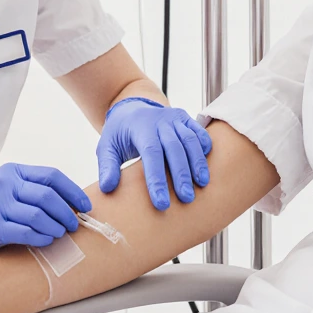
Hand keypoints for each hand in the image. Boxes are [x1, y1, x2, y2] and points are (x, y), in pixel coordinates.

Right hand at [0, 163, 92, 260]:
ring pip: (39, 215)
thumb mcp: (3, 190)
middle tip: (74, 225)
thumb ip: (30, 192)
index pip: (51, 176)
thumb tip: (68, 205)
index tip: (86, 206)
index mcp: (12, 171)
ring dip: (56, 227)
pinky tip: (46, 241)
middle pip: (48, 196)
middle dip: (67, 212)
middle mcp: (4, 184)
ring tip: (60, 234)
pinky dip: (41, 238)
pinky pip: (25, 232)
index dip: (73, 192)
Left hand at [97, 98, 211, 209]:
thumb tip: (107, 188)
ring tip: (202, 185)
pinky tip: (205, 165)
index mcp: (139, 128)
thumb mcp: (106, 147)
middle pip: (174, 147)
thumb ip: (107, 166)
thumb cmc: (119, 133)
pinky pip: (199, 131)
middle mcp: (159, 121)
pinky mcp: (185, 118)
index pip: (151, 153)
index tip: (161, 203)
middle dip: (181, 174)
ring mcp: (174, 118)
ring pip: (189, 139)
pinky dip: (205, 146)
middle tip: (186, 198)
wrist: (131, 108)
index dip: (157, 179)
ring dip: (197, 162)